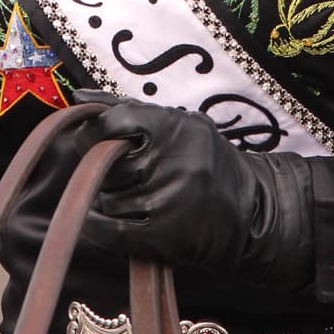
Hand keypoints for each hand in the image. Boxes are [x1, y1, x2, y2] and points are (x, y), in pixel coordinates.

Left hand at [73, 96, 314, 288]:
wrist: (253, 210)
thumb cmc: (207, 161)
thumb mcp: (181, 125)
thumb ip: (129, 109)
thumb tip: (80, 98)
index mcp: (177, 127)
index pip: (114, 122)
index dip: (94, 133)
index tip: (92, 141)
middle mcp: (175, 161)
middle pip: (105, 164)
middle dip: (105, 170)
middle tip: (122, 174)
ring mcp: (170, 200)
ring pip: (107, 198)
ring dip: (109, 200)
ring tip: (134, 197)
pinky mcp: (166, 235)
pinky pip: (110, 230)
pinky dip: (98, 226)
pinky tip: (103, 221)